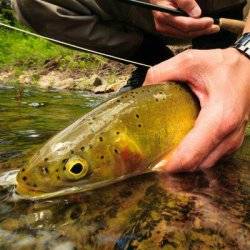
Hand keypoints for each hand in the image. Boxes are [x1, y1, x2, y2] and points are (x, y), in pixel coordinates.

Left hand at [144, 48, 249, 171]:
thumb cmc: (226, 66)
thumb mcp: (189, 61)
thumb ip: (161, 73)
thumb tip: (143, 89)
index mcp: (219, 118)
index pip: (190, 155)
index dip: (169, 164)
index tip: (152, 163)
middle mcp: (228, 134)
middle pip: (195, 165)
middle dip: (172, 165)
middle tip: (153, 158)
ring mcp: (231, 141)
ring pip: (202, 165)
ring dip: (183, 163)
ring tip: (164, 154)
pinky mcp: (230, 141)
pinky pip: (209, 157)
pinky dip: (193, 157)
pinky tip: (181, 148)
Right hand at [149, 0, 219, 37]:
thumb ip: (186, 1)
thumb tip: (197, 13)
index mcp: (164, 16)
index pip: (185, 25)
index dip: (199, 24)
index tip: (211, 21)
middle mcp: (163, 26)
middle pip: (185, 33)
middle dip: (201, 31)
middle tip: (214, 28)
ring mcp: (164, 29)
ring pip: (184, 35)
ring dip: (198, 32)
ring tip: (210, 29)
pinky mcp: (166, 30)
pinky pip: (181, 33)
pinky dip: (192, 32)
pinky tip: (200, 29)